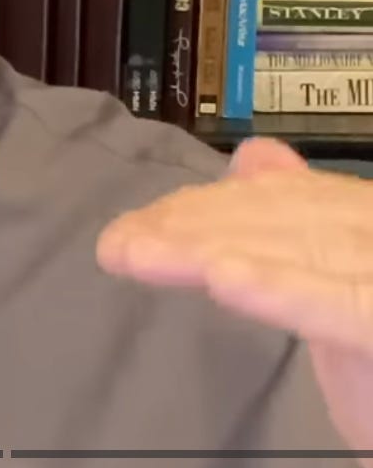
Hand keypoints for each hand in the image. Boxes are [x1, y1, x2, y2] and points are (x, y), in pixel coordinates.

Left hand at [97, 137, 372, 456]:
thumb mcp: (333, 289)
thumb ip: (298, 227)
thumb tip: (256, 157)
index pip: (300, 201)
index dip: (214, 207)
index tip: (140, 226)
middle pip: (300, 222)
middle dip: (200, 227)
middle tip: (120, 243)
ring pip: (311, 254)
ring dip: (216, 248)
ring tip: (142, 252)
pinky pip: (346, 309)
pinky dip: (285, 291)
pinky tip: (223, 279)